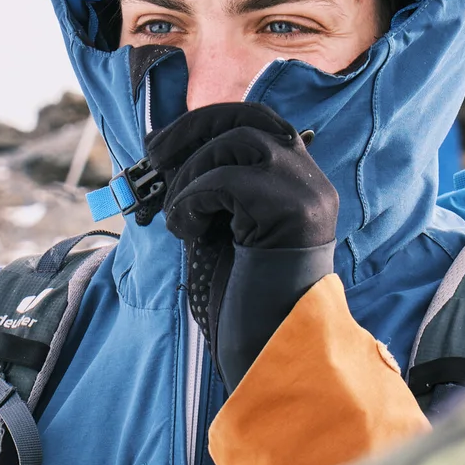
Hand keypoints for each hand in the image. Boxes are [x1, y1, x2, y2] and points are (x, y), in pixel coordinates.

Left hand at [147, 103, 337, 384]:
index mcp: (298, 181)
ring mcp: (306, 192)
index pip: (256, 120)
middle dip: (191, 129)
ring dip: (190, 177)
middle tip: (153, 155)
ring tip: (180, 219)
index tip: (161, 146)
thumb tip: (159, 148)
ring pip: (235, 142)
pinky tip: (189, 233)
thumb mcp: (220, 227)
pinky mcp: (292, 211)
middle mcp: (310, 179)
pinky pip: (223, 180)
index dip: (204, 123)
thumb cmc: (244, 297)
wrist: (271, 349)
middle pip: (248, 116)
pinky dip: (191, 202)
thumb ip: (207, 186)